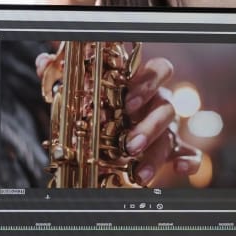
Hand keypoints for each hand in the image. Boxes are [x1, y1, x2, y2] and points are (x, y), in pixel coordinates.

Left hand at [33, 53, 201, 184]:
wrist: (114, 140)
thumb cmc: (104, 111)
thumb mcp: (83, 95)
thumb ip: (64, 76)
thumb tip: (43, 61)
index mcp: (140, 86)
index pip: (158, 71)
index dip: (147, 83)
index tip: (129, 101)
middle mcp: (157, 104)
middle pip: (166, 107)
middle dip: (149, 126)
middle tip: (130, 144)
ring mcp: (168, 128)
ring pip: (172, 134)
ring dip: (156, 153)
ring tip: (140, 173)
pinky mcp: (175, 150)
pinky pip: (191, 154)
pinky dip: (190, 161)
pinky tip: (181, 169)